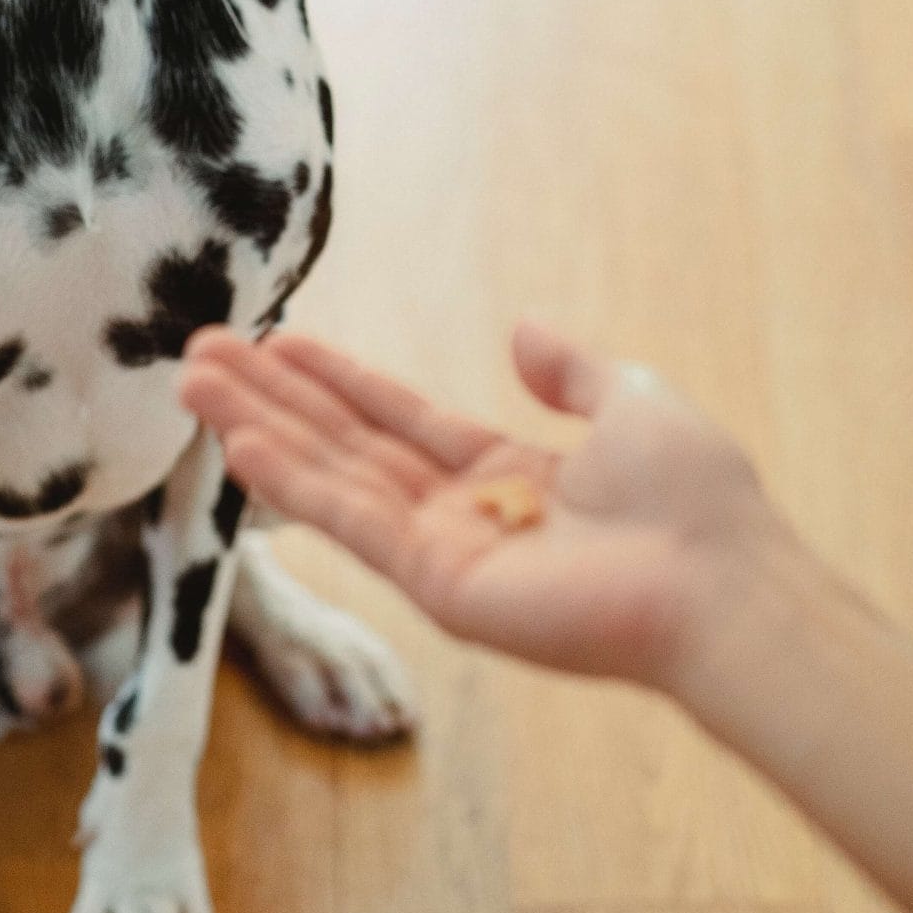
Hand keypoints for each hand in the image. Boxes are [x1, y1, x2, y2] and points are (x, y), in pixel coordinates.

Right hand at [179, 321, 801, 690]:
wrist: (719, 580)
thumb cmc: (695, 499)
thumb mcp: (631, 401)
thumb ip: (569, 370)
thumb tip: (521, 329)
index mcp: (510, 474)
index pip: (402, 419)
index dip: (338, 380)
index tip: (277, 339)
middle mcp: (464, 514)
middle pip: (348, 444)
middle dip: (275, 397)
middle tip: (201, 354)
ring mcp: (443, 552)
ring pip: (334, 477)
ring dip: (261, 428)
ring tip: (193, 382)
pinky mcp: (436, 584)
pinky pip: (352, 521)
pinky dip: (293, 482)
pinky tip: (240, 441)